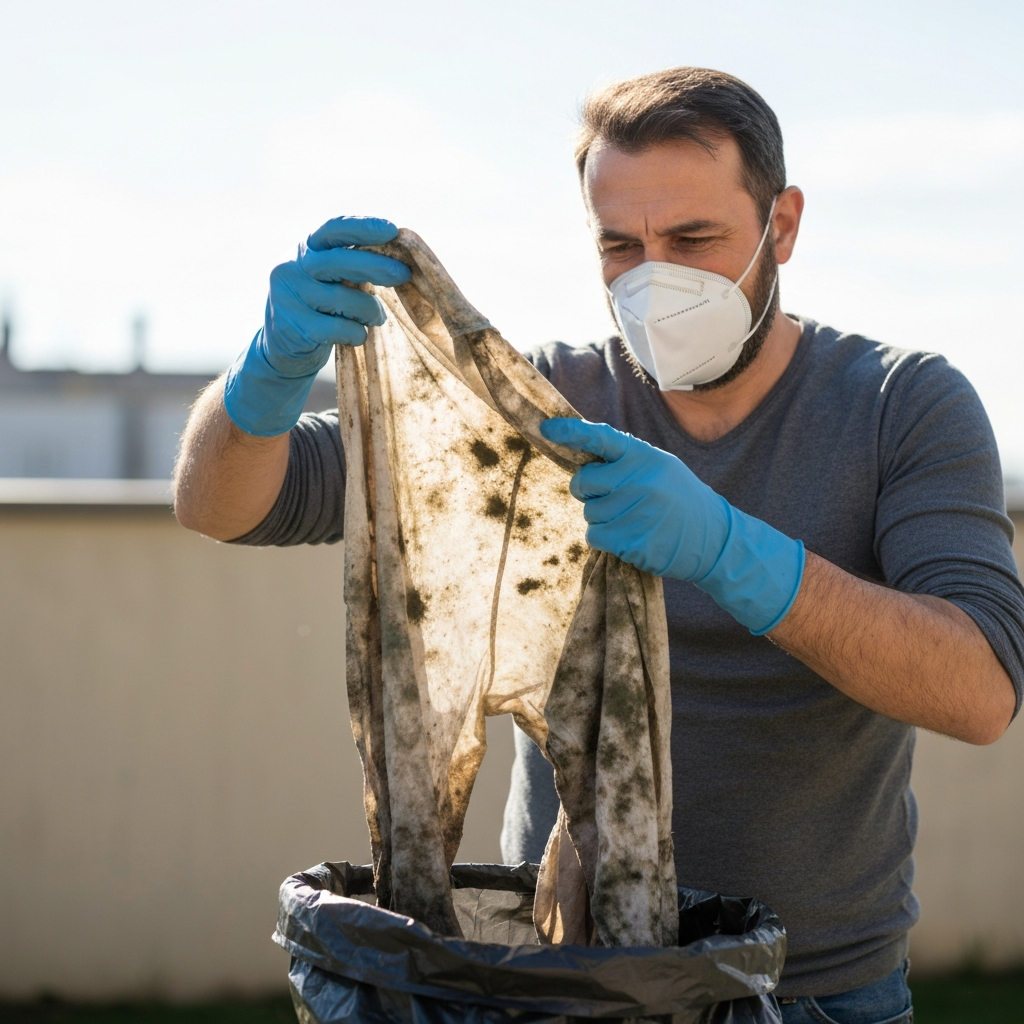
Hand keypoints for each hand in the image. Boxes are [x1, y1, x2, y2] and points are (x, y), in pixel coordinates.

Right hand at [224, 216, 410, 436]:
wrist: (283, 349)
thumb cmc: (320, 310)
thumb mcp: (330, 280)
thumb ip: (353, 267)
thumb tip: (399, 262)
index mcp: (305, 249)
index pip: (333, 229)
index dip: (362, 227)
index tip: (392, 230)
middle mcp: (292, 267)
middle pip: (339, 261)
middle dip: (376, 266)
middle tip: (403, 274)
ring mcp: (288, 296)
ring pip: (343, 299)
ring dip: (370, 310)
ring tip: (376, 318)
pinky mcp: (292, 325)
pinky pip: (338, 328)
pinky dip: (356, 333)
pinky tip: (357, 335)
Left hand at [540, 417, 804, 633]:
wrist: (712, 539)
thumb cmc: (678, 499)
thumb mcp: (659, 468)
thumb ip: (624, 461)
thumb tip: (579, 458)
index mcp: (643, 456)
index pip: (600, 437)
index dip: (571, 432)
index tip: (547, 429)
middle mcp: (637, 480)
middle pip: (582, 482)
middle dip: (589, 491)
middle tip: (614, 497)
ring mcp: (633, 511)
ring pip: (588, 513)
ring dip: (602, 518)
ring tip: (633, 518)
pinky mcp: (629, 540)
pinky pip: (594, 536)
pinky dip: (606, 539)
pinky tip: (631, 535)